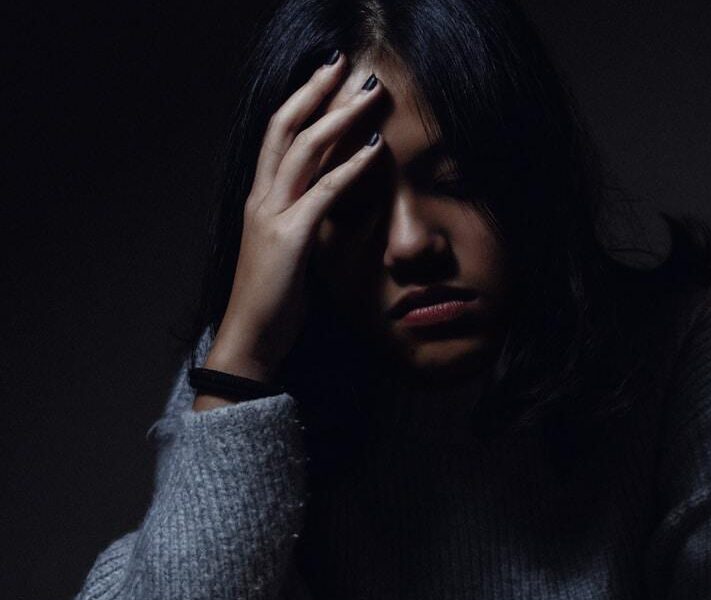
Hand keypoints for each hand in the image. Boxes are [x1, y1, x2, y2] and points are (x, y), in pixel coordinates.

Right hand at [208, 52, 384, 380]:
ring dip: (339, 117)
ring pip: (304, 150)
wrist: (250, 338)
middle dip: (316, 91)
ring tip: (369, 94)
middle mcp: (261, 198)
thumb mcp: (289, 252)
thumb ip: (306, 222)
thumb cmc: (272, 301)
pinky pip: (323, 193)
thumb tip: (337, 206)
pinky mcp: (290, 239)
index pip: (279, 136)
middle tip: (346, 65)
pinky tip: (374, 149)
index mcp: (260, 200)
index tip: (326, 77)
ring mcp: (272, 216)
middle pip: (286, 127)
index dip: (301, 102)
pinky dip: (350, 167)